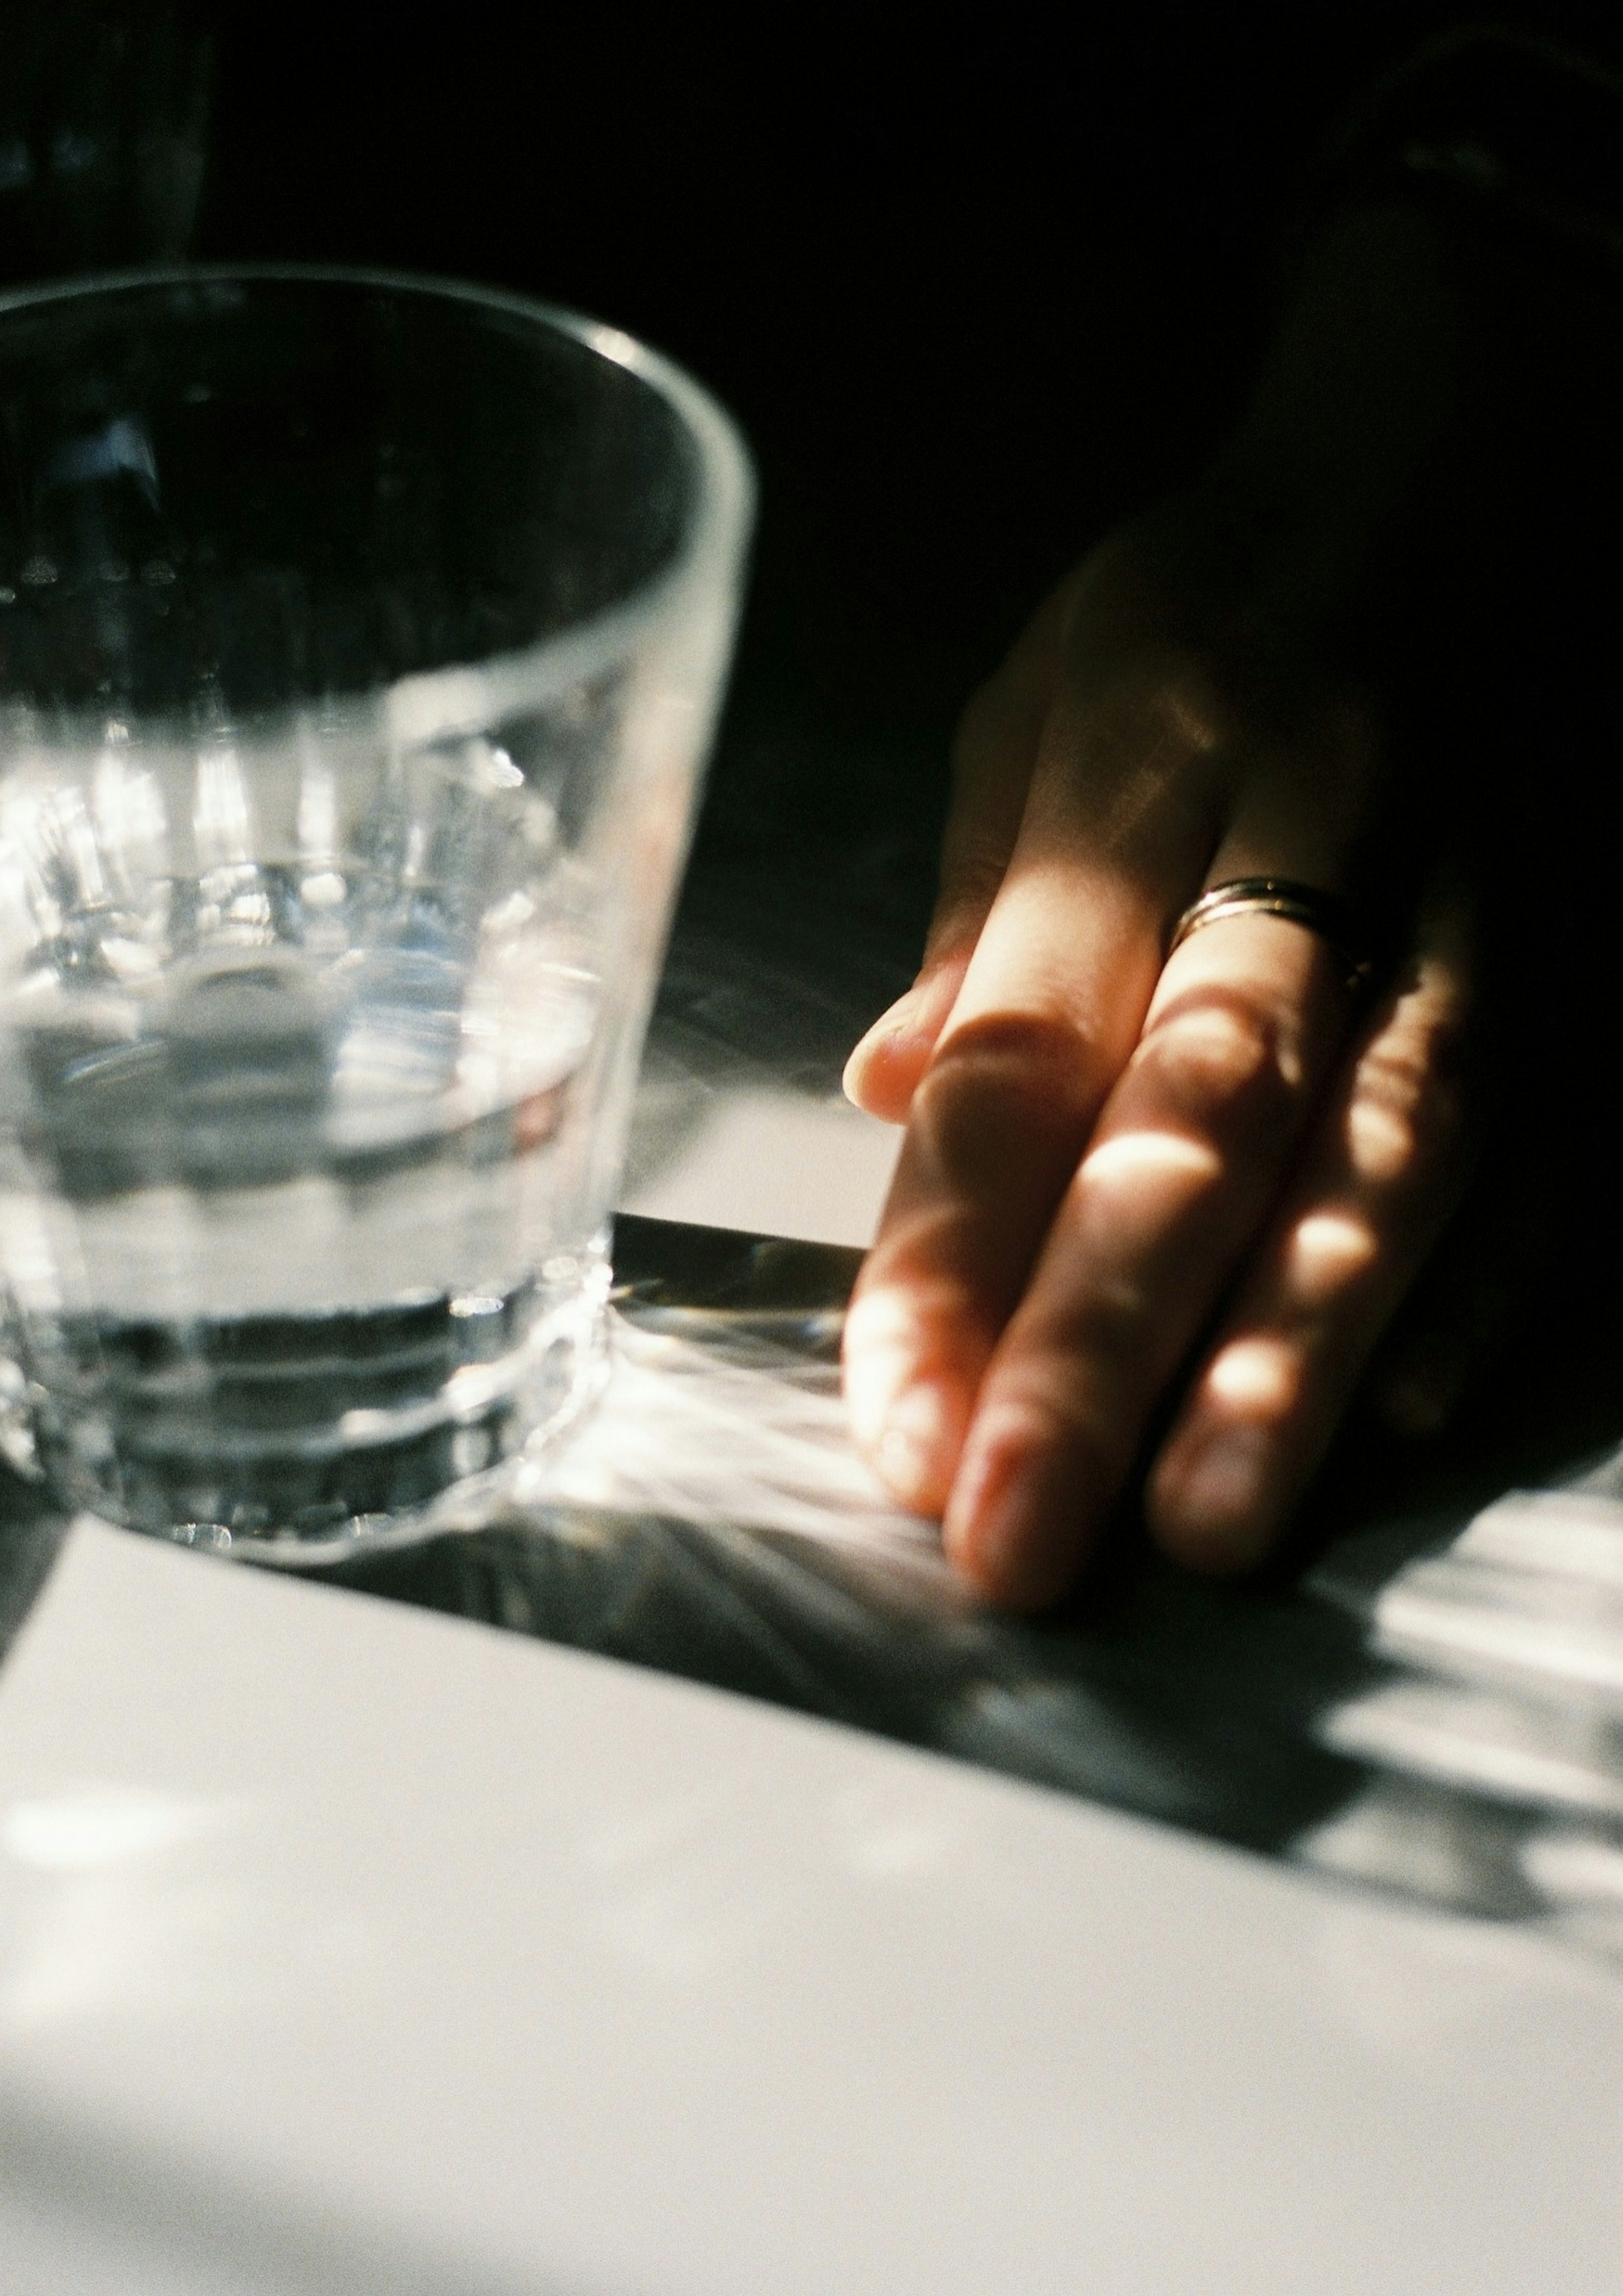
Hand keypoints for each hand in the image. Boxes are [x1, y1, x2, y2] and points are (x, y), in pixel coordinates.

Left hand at [842, 504, 1474, 1605]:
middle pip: (1201, 1112)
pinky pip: (1562, 1130)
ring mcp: (1489, 886)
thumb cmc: (1224, 596)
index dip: (950, 1250)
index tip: (896, 1427)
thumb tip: (887, 1105)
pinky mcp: (1600, 940)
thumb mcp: (1047, 699)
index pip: (1025, 1044)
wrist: (1489, 444)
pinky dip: (1487, 1281)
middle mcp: (1320, 821)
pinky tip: (1409, 1416)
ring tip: (1212, 1525)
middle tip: (1023, 1536)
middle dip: (1104, 1340)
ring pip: (1396, 1145)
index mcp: (1145, 754)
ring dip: (1298, 1348)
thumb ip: (981, 919)